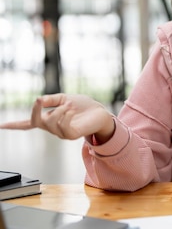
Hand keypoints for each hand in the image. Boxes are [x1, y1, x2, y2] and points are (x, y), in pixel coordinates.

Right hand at [0, 94, 114, 141]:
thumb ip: (52, 99)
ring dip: (58, 110)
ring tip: (69, 105)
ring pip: (50, 122)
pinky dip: (64, 115)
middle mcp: (52, 128)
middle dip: (35, 111)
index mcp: (49, 119)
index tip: (1, 125)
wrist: (101, 113)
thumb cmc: (84, 106)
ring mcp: (61, 133)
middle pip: (35, 122)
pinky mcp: (70, 135)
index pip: (29, 124)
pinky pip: (61, 126)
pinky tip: (71, 110)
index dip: (14, 125)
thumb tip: (39, 99)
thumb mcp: (66, 98)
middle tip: (39, 100)